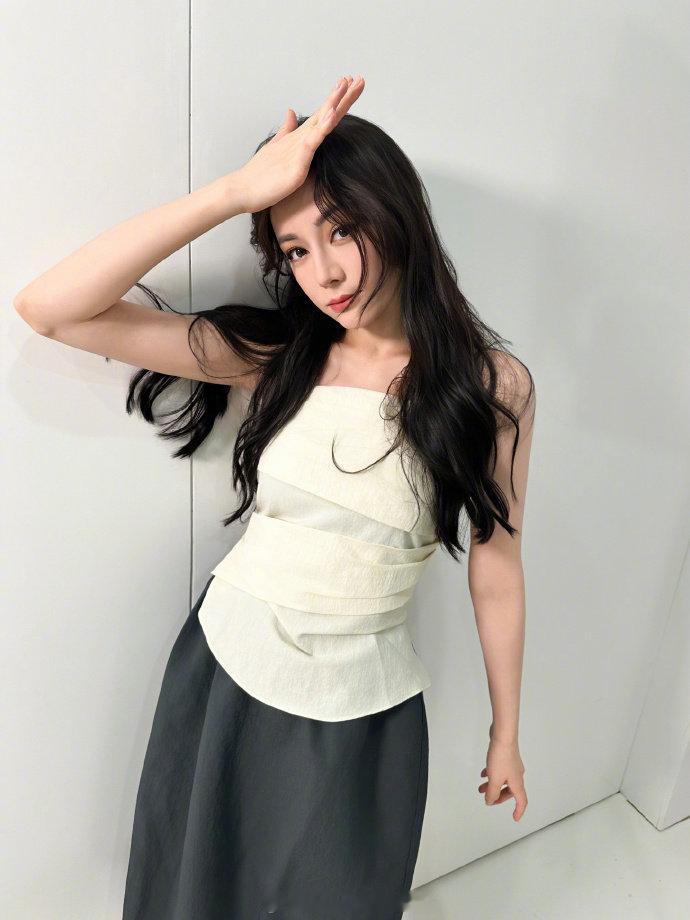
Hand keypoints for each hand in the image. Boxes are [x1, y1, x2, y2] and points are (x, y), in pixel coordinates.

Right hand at [232, 74, 365, 213]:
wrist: (242, 190)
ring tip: (346, 85)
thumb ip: (286, 130)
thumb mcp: (276, 149)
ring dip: (334, 103)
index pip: (322, 117)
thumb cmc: (258, 175)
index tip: (350, 85)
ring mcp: (298, 150)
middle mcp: (299, 140)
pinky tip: (331, 114)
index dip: (337, 102)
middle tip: (359, 78)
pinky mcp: (296, 164)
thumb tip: (292, 112)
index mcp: (299, 139)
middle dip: (342, 96)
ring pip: (320, 122)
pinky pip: (311, 143)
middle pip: (326, 114)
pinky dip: (322, 127)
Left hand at [478, 737, 527, 821]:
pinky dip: (493, 774)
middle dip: (499, 797)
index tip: (515, 818)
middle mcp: (517, 774)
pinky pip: (500, 770)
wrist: (503, 736)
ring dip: (493, 785)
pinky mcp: (507, 757)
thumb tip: (490, 801)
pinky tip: (484, 772)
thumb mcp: (494, 779)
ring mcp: (513, 765)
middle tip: (489, 799)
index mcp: (517, 782)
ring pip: (504, 780)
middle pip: (511, 791)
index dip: (519, 811)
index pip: (522, 801)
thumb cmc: (501, 758)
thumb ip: (492, 793)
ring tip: (481, 787)